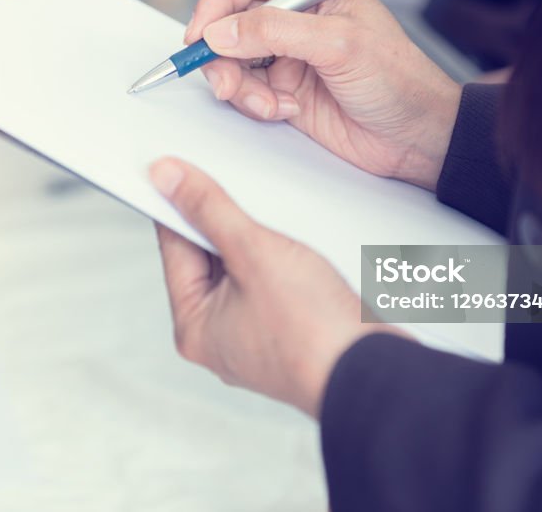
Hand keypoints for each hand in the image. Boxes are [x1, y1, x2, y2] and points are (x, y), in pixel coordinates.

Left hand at [149, 157, 400, 416]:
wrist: (375, 373)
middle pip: (209, 259)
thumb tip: (166, 178)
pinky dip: (283, 262)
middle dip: (227, 223)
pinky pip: (274, 285)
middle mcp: (218, 337)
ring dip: (260, 241)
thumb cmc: (312, 330)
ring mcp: (254, 337)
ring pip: (246, 270)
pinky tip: (302, 246)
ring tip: (279, 224)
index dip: (178, 202)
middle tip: (241, 188)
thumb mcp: (253, 252)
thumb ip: (208, 209)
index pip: (174, 247)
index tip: (183, 169)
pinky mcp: (288, 333)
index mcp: (193, 326)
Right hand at [187, 0, 461, 191]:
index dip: (217, 1)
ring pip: (232, 59)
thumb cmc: (397, 80)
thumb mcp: (339, 46)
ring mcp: (288, 52)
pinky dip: (254, 104)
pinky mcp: (283, 87)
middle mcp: (297, 13)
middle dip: (223, 54)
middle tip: (226, 84)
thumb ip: (276, 32)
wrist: (417, 138)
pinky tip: (284, 111)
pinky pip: (245, 90)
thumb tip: (219, 31)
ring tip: (268, 105)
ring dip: (239, 86)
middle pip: (231, 20)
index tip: (200, 34)